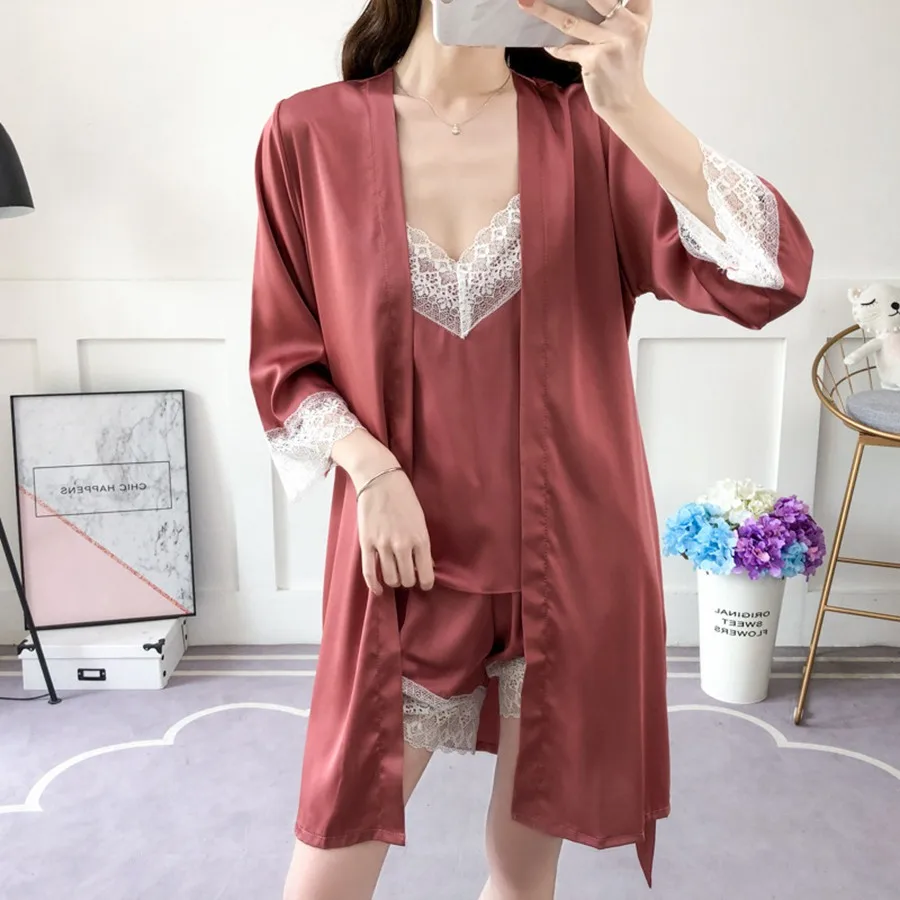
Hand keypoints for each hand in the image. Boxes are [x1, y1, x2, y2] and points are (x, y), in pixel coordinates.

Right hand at [357, 470, 434, 595]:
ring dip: (394, 581)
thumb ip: (423, 543)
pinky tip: (378, 590)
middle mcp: (403, 545)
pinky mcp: (366, 543)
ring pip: (390, 578)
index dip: (426, 583)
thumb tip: (427, 564)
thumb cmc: (403, 497)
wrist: (380, 479)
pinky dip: (374, 585)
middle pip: (407, 580)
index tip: (424, 582)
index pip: (426, 574)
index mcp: (421, 538)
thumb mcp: (420, 519)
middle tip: (408, 575)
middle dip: (409, 581)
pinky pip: (369, 572)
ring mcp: (383, 545)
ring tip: (395, 575)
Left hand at [518, 0, 652, 116]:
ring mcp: (611, 43)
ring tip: (525, 2)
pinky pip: (567, 49)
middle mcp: (629, 26)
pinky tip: (546, 42)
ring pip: (571, 21)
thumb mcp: (630, 35)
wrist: (627, 103)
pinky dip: (555, 47)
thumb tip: (580, 2)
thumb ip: (619, 13)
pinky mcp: (595, 60)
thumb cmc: (623, 67)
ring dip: (545, 11)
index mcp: (639, 16)